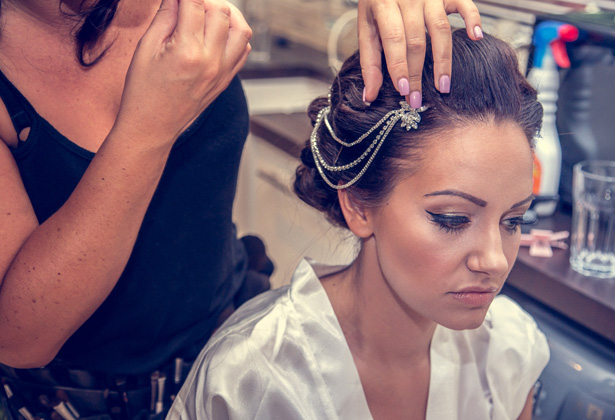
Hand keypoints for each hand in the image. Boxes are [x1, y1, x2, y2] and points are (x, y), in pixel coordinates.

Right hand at [115, 0, 251, 148]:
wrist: (153, 127)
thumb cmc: (143, 91)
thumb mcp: (146, 48)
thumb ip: (165, 16)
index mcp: (188, 52)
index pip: (195, 3)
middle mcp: (211, 62)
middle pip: (222, 12)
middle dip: (205, 1)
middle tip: (189, 5)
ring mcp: (223, 72)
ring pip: (241, 29)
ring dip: (227, 15)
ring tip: (207, 14)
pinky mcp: (226, 80)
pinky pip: (243, 50)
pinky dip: (234, 35)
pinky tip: (217, 33)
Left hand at [358, 0, 481, 106]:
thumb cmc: (378, 6)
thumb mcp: (367, 29)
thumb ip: (369, 62)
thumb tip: (370, 97)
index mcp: (383, 4)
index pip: (393, 38)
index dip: (399, 65)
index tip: (403, 90)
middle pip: (416, 40)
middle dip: (417, 73)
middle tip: (417, 100)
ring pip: (440, 29)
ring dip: (443, 60)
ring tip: (443, 86)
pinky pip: (464, 4)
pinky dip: (473, 19)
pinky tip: (476, 37)